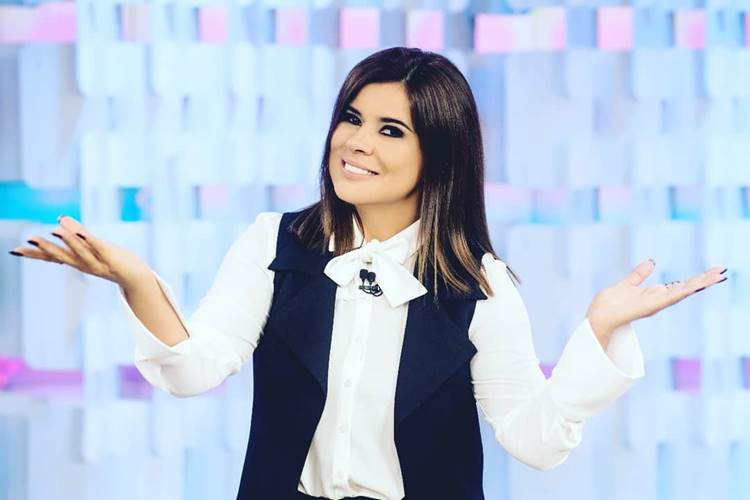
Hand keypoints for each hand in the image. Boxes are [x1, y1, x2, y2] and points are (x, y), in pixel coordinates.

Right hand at [8, 215, 152, 287]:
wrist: (138, 277)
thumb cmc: (115, 261)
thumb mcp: (93, 246)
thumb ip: (77, 233)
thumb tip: (59, 219)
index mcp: (78, 261)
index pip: (53, 257)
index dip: (35, 254)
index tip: (15, 250)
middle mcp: (85, 265)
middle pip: (62, 257)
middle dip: (45, 249)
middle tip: (27, 242)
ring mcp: (99, 264)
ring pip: (81, 253)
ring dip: (68, 243)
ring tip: (54, 232)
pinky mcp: (113, 260)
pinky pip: (100, 249)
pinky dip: (91, 242)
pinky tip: (83, 234)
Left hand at [586, 259, 727, 339]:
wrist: (598, 316)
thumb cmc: (609, 303)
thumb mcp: (627, 284)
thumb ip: (639, 275)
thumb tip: (652, 262)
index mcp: (654, 295)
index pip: (679, 285)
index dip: (695, 278)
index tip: (712, 271)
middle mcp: (658, 300)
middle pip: (685, 288)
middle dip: (703, 280)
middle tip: (722, 271)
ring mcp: (655, 304)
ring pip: (682, 292)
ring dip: (699, 284)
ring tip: (717, 276)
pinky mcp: (650, 306)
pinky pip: (669, 298)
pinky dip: (683, 291)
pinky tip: (695, 286)